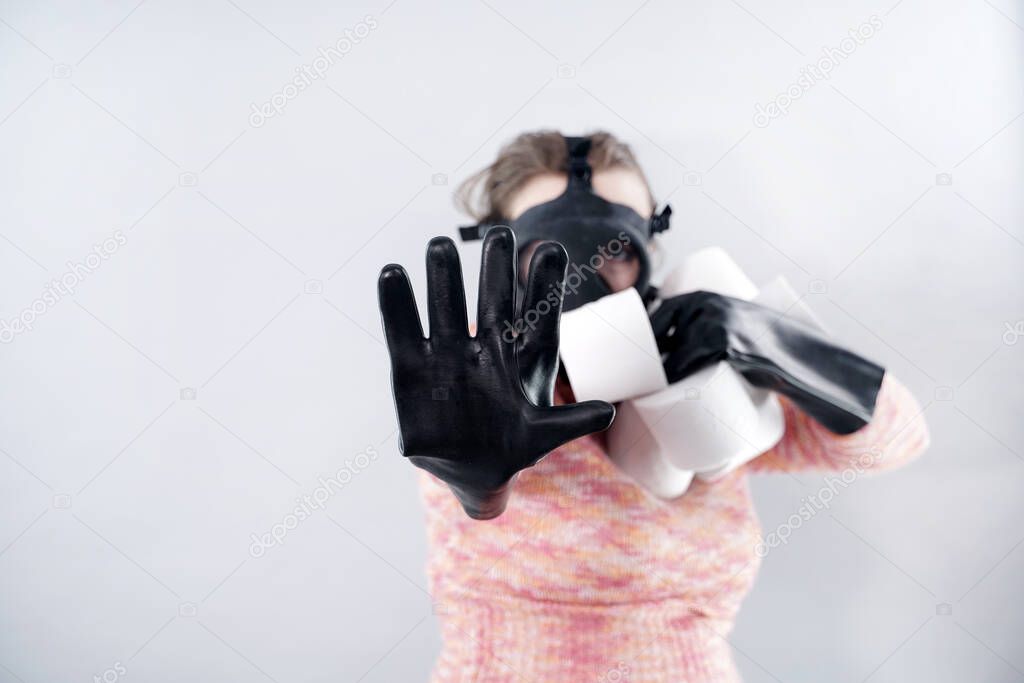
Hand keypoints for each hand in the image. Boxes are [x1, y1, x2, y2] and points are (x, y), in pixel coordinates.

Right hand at [378, 227, 614, 518]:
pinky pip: (403, 331)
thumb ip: (569, 423)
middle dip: (496, 267)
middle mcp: (486, 345)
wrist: (470, 469)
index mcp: (521, 356)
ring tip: (440, 244)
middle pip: (492, 298)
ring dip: (443, 276)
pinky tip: (391, 273)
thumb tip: (606, 412)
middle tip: (500, 233)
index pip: (536, 312)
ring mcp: (448, 352)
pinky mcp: (412, 367)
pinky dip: (397, 304)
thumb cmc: (514, 445)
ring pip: (446, 304)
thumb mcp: (542, 435)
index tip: (552, 248)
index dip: (544, 282)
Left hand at [650, 291, 884, 433]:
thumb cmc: (768, 347)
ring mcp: (717, 325)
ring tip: (650, 393)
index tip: (637, 359)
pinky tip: (662, 389)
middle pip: (660, 335)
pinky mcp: (727, 348)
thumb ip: (710, 329)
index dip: (645, 336)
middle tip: (644, 383)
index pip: (660, 313)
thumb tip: (674, 352)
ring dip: (654, 373)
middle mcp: (708, 305)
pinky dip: (671, 377)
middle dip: (645, 359)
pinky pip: (687, 363)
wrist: (808, 360)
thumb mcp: (735, 327)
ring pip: (671, 352)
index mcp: (706, 296)